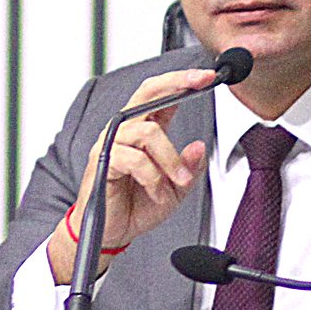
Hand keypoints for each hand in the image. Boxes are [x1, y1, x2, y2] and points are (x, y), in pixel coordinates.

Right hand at [45, 67, 214, 284]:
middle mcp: (125, 129)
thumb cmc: (136, 205)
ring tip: (178, 181)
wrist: (113, 232)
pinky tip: (157, 192)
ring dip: (170, 158)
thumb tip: (199, 147)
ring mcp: (112, 143)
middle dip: (176, 83)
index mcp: (142, 130)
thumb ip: (187, 167)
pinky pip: (133, 159)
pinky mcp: (103, 161)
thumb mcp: (175, 188)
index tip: (206, 76)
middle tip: (199, 83)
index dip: (182, 81)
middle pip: (147, 92)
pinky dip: (152, 177)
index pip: (160, 95)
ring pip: (147, 131)